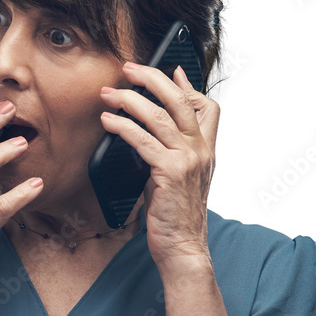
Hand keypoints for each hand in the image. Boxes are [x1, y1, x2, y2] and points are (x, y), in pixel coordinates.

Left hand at [99, 63, 219, 272]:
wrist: (182, 247)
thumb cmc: (174, 216)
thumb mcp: (176, 178)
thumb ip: (169, 152)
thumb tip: (151, 130)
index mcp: (205, 151)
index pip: (208, 107)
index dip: (189, 86)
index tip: (170, 70)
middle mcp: (201, 151)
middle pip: (180, 101)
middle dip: (152, 79)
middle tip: (129, 68)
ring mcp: (188, 161)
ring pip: (159, 116)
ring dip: (130, 100)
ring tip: (108, 93)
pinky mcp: (170, 173)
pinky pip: (143, 141)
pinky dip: (122, 127)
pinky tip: (107, 121)